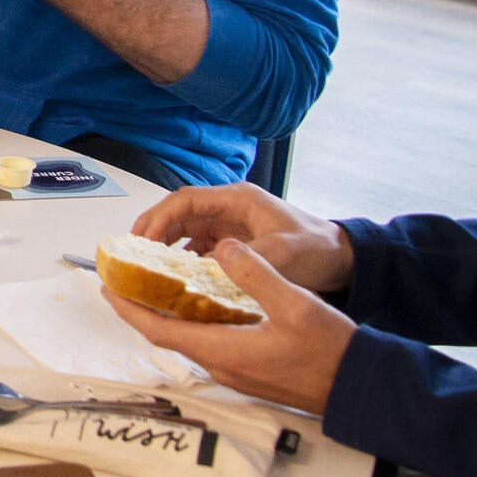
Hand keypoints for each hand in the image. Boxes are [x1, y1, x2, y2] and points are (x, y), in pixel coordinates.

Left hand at [105, 243, 356, 414]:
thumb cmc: (329, 351)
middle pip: (168, 335)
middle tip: (130, 280)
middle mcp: (221, 366)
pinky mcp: (248, 372)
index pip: (159, 329)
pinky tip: (204, 304)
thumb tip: (223, 248)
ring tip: (160, 285)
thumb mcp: (294, 304)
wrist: (357, 388)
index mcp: (223, 350)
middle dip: (144, 308)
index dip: (130, 309)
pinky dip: (195, 323)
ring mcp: (234, 372)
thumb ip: (256, 274)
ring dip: (170, 315)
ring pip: (189, 340)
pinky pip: (209, 345)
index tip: (109, 288)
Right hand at [133, 182, 353, 293]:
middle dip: (153, 230)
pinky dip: (183, 259)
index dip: (158, 217)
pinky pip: (199, 248)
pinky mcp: (236, 244)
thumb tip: (206, 266)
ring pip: (185, 231)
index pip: (185, 201)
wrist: (343, 260)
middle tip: (133, 253)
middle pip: (179, 214)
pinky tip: (174, 277)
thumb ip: (245, 258)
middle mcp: (230, 209)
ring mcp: (231, 226)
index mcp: (237, 200)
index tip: (141, 238)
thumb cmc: (317, 248)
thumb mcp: (282, 253)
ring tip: (146, 265)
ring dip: (165, 245)